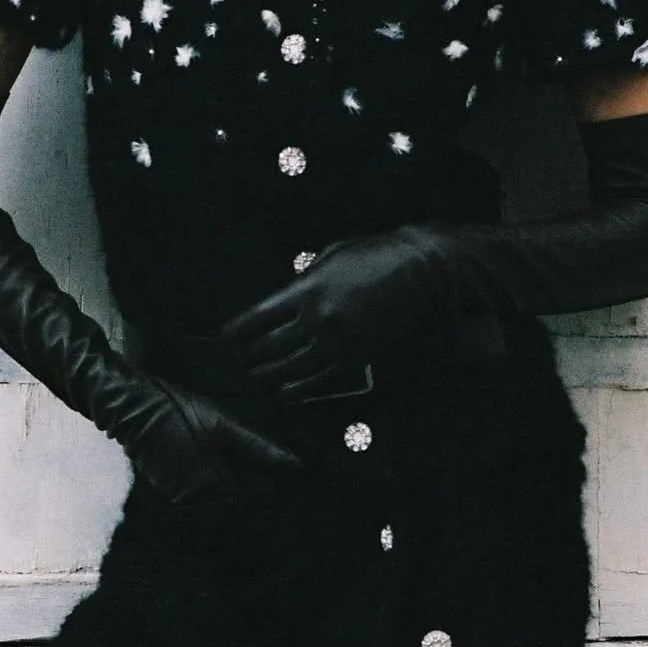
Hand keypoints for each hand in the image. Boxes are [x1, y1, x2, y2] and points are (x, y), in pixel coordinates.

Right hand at [113, 371, 302, 503]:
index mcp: (212, 484)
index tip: (283, 477)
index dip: (269, 488)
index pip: (252, 500)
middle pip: (233, 504)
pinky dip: (207, 487)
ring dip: (228, 490)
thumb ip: (259, 448)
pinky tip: (210, 466)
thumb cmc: (179, 409)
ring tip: (239, 467)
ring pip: (214, 502)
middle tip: (262, 470)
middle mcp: (193, 500)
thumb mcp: (223, 423)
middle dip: (249, 490)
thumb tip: (297, 465)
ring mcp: (176, 500)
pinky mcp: (164, 494)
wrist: (132, 406)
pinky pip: (195, 498)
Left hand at [223, 228, 452, 400]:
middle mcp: (318, 318)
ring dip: (269, 375)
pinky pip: (321, 380)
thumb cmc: (376, 255)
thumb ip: (306, 277)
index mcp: (308, 289)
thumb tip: (286, 295)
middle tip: (238, 362)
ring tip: (256, 378)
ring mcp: (338, 341)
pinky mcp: (357, 357)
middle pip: (270, 346)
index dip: (239, 330)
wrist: (420, 271)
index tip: (227, 338)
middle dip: (250, 356)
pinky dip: (300, 390)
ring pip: (292, 367)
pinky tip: (286, 393)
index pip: (260, 316)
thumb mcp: (332, 254)